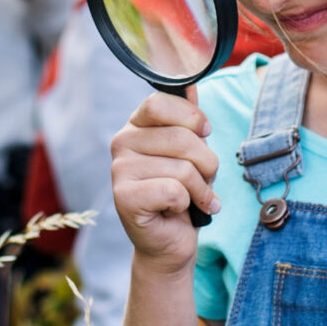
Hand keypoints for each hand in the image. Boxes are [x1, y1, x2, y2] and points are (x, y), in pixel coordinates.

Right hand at [109, 91, 219, 268]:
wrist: (170, 242)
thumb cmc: (182, 193)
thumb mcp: (191, 152)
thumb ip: (188, 120)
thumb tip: (192, 84)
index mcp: (136, 126)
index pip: (161, 104)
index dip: (193, 118)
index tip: (205, 133)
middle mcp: (122, 143)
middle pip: (182, 139)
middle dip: (207, 163)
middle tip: (205, 180)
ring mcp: (119, 171)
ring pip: (182, 169)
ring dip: (201, 189)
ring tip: (196, 198)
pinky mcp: (124, 198)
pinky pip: (174, 192)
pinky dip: (188, 204)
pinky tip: (182, 212)